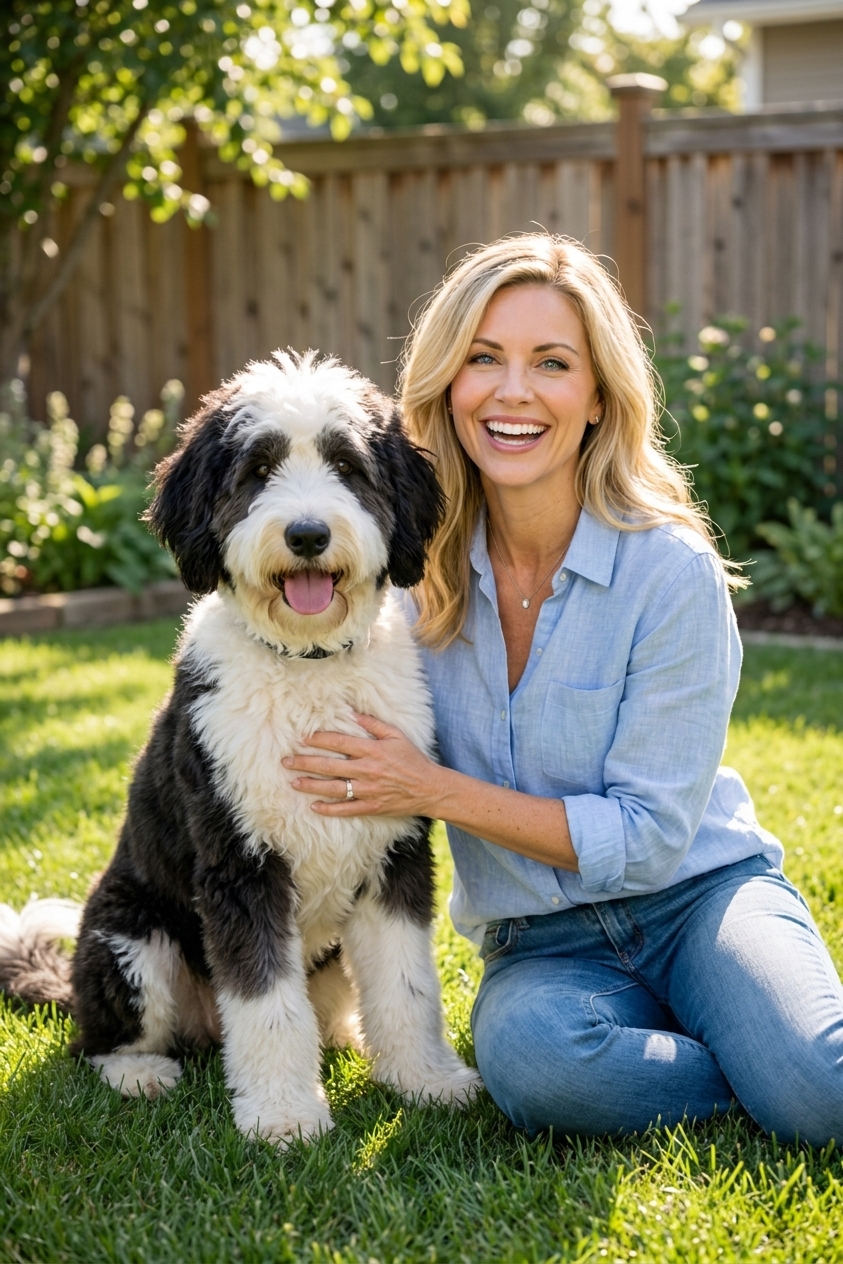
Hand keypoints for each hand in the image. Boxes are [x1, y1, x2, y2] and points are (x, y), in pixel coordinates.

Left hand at [282, 712, 442, 816]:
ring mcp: (368, 790)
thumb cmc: (413, 760)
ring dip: (312, 786)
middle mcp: (368, 770)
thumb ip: (374, 724)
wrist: (430, 788)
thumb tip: (352, 713)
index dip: (319, 740)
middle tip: (286, 761)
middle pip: (330, 766)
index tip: (303, 738)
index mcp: (373, 750)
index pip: (340, 743)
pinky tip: (314, 807)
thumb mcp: (397, 736)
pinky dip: (329, 809)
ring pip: (334, 788)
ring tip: (294, 782)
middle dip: (306, 762)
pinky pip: (346, 809)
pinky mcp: (372, 807)